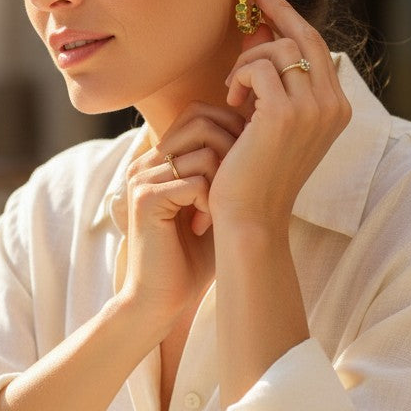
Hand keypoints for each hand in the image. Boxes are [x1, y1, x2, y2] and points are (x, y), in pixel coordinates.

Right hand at [116, 101, 243, 326]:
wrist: (162, 298)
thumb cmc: (194, 254)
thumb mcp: (216, 202)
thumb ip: (230, 166)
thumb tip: (268, 130)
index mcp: (160, 158)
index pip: (200, 112)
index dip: (231, 132)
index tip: (240, 172)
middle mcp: (147, 161)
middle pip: (202, 119)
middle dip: (232, 150)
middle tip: (233, 189)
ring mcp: (143, 178)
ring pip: (204, 148)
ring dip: (223, 181)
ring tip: (216, 212)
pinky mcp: (146, 199)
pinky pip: (196, 180)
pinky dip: (211, 203)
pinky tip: (204, 226)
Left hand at [212, 0, 350, 231]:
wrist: (250, 218)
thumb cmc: (253, 173)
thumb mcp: (268, 121)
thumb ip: (272, 80)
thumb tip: (260, 31)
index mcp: (337, 108)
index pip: (316, 47)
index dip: (290, 17)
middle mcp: (333, 105)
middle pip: (304, 37)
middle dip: (276, 9)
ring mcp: (313, 109)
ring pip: (276, 52)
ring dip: (245, 64)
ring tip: (231, 94)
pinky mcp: (286, 114)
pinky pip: (258, 68)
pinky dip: (238, 78)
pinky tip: (230, 104)